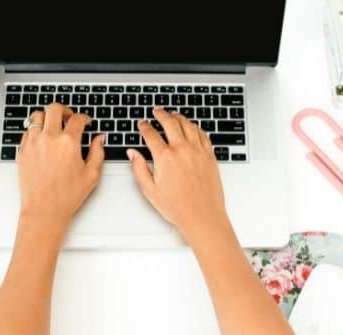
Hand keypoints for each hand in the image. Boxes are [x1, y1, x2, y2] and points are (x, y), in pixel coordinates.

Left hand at [17, 104, 103, 228]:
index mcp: (69, 142)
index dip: (84, 118)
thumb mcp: (92, 175)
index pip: (77, 119)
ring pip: (37, 116)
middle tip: (68, 117)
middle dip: (64, 110)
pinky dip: (35, 130)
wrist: (44, 209)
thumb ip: (98, 152)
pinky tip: (42, 139)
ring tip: (52, 125)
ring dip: (47, 117)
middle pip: (54, 108)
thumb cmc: (67, 196)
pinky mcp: (23, 151)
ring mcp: (33, 143)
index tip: (85, 122)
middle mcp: (49, 138)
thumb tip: (99, 139)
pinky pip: (27, 131)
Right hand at [128, 107, 227, 239]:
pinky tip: (192, 127)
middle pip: (170, 123)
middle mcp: (182, 150)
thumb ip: (139, 169)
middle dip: (161, 114)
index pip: (151, 134)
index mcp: (165, 158)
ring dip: (179, 117)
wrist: (202, 215)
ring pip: (188, 125)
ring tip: (173, 114)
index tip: (142, 124)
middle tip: (156, 111)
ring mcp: (198, 151)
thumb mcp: (150, 190)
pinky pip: (203, 134)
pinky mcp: (210, 156)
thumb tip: (132, 154)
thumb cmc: (178, 207)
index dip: (144, 126)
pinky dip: (195, 127)